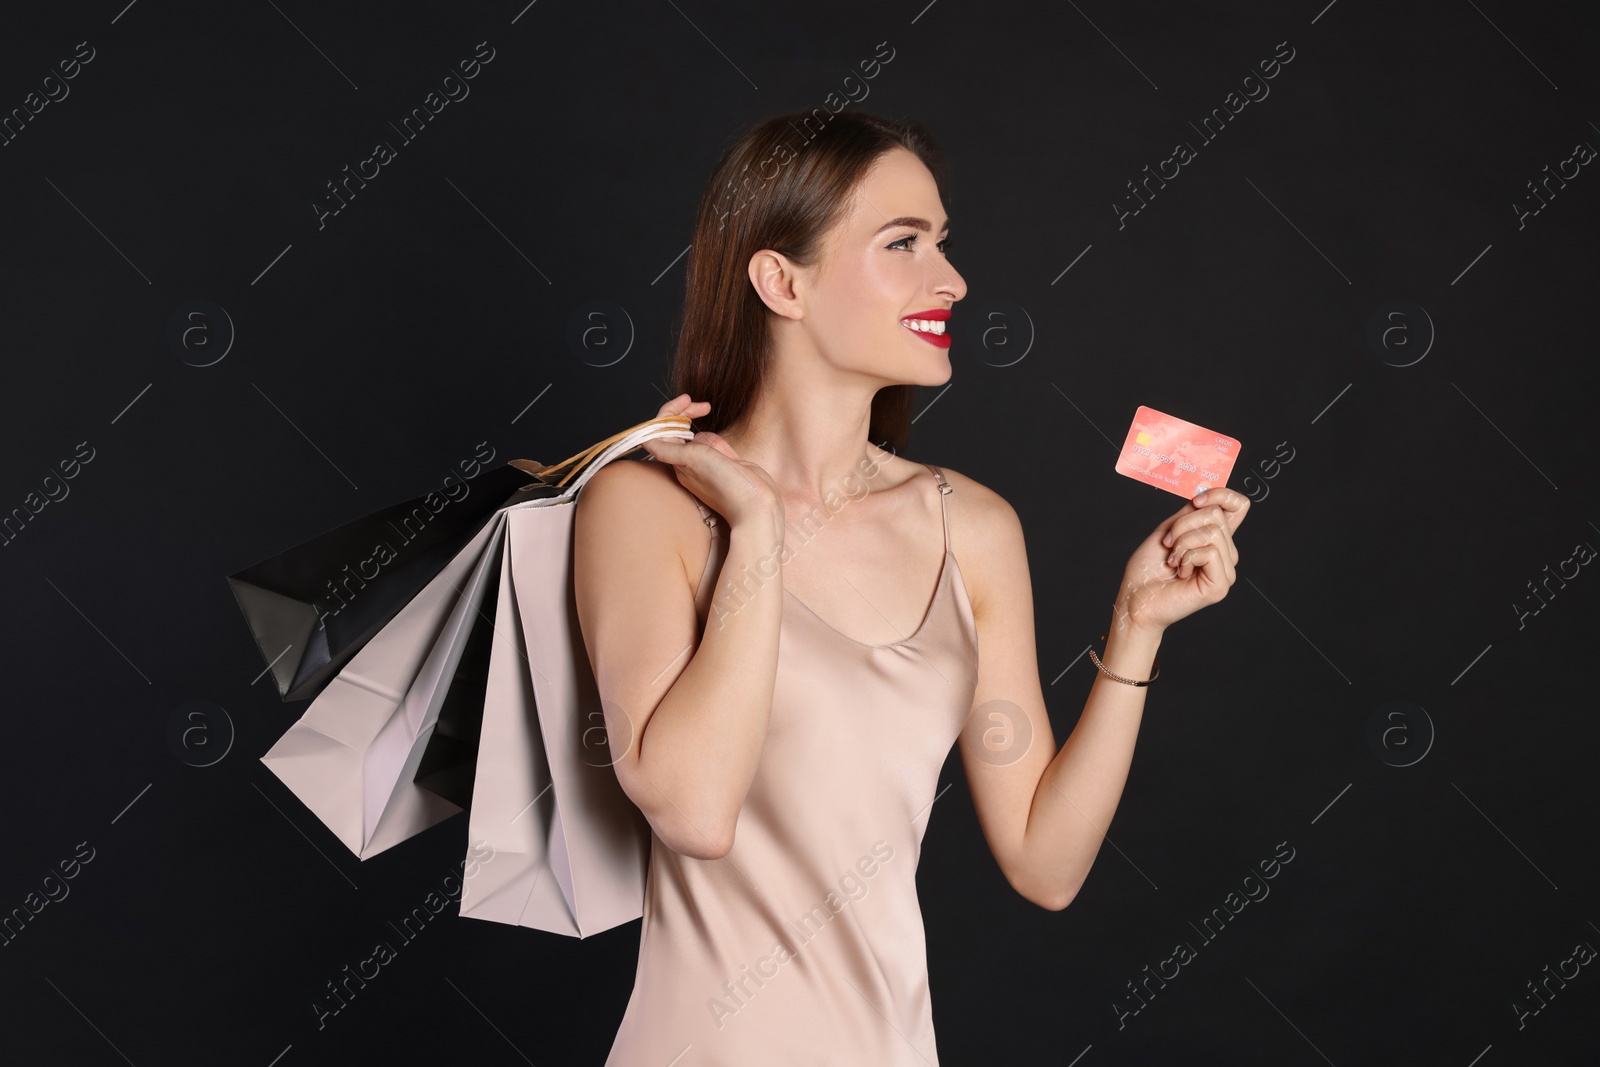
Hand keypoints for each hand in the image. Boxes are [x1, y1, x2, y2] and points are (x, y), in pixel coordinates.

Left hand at [641, 394, 783, 534]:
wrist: (756, 503)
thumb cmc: (724, 484)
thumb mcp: (691, 460)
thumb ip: (667, 448)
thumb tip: (645, 439)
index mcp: (677, 462)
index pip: (662, 431)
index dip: (670, 412)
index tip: (687, 400)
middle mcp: (689, 463)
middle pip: (677, 431)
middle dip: (686, 412)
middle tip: (704, 406)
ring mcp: (707, 464)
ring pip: (696, 436)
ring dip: (701, 424)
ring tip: (711, 421)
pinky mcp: (724, 464)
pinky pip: (714, 445)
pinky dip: (716, 437)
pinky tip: (725, 446)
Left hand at [1112, 487, 1248, 634]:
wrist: (1135, 598)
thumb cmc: (1147, 569)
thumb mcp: (1168, 531)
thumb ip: (1190, 514)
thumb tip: (1206, 496)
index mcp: (1215, 540)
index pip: (1238, 507)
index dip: (1222, 495)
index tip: (1196, 501)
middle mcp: (1225, 555)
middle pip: (1217, 515)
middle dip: (1183, 525)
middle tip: (1169, 545)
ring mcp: (1225, 571)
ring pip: (1213, 533)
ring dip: (1182, 543)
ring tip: (1173, 561)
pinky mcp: (1220, 585)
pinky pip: (1210, 552)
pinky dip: (1187, 556)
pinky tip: (1180, 572)